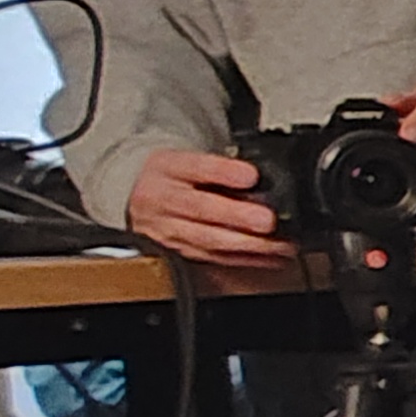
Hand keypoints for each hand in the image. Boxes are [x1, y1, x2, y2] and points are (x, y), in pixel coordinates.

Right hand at [124, 148, 293, 267]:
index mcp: (167, 168)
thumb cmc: (171, 175)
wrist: (138, 195)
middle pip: (200, 209)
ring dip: (247, 245)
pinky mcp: (178, 251)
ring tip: (278, 244)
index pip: (194, 167)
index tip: (251, 175)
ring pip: (208, 239)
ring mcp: (168, 229)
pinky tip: (270, 258)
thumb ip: (219, 165)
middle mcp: (164, 200)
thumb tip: (258, 177)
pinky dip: (244, 259)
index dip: (224, 172)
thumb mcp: (187, 157)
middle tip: (266, 220)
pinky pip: (213, 257)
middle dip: (237, 217)